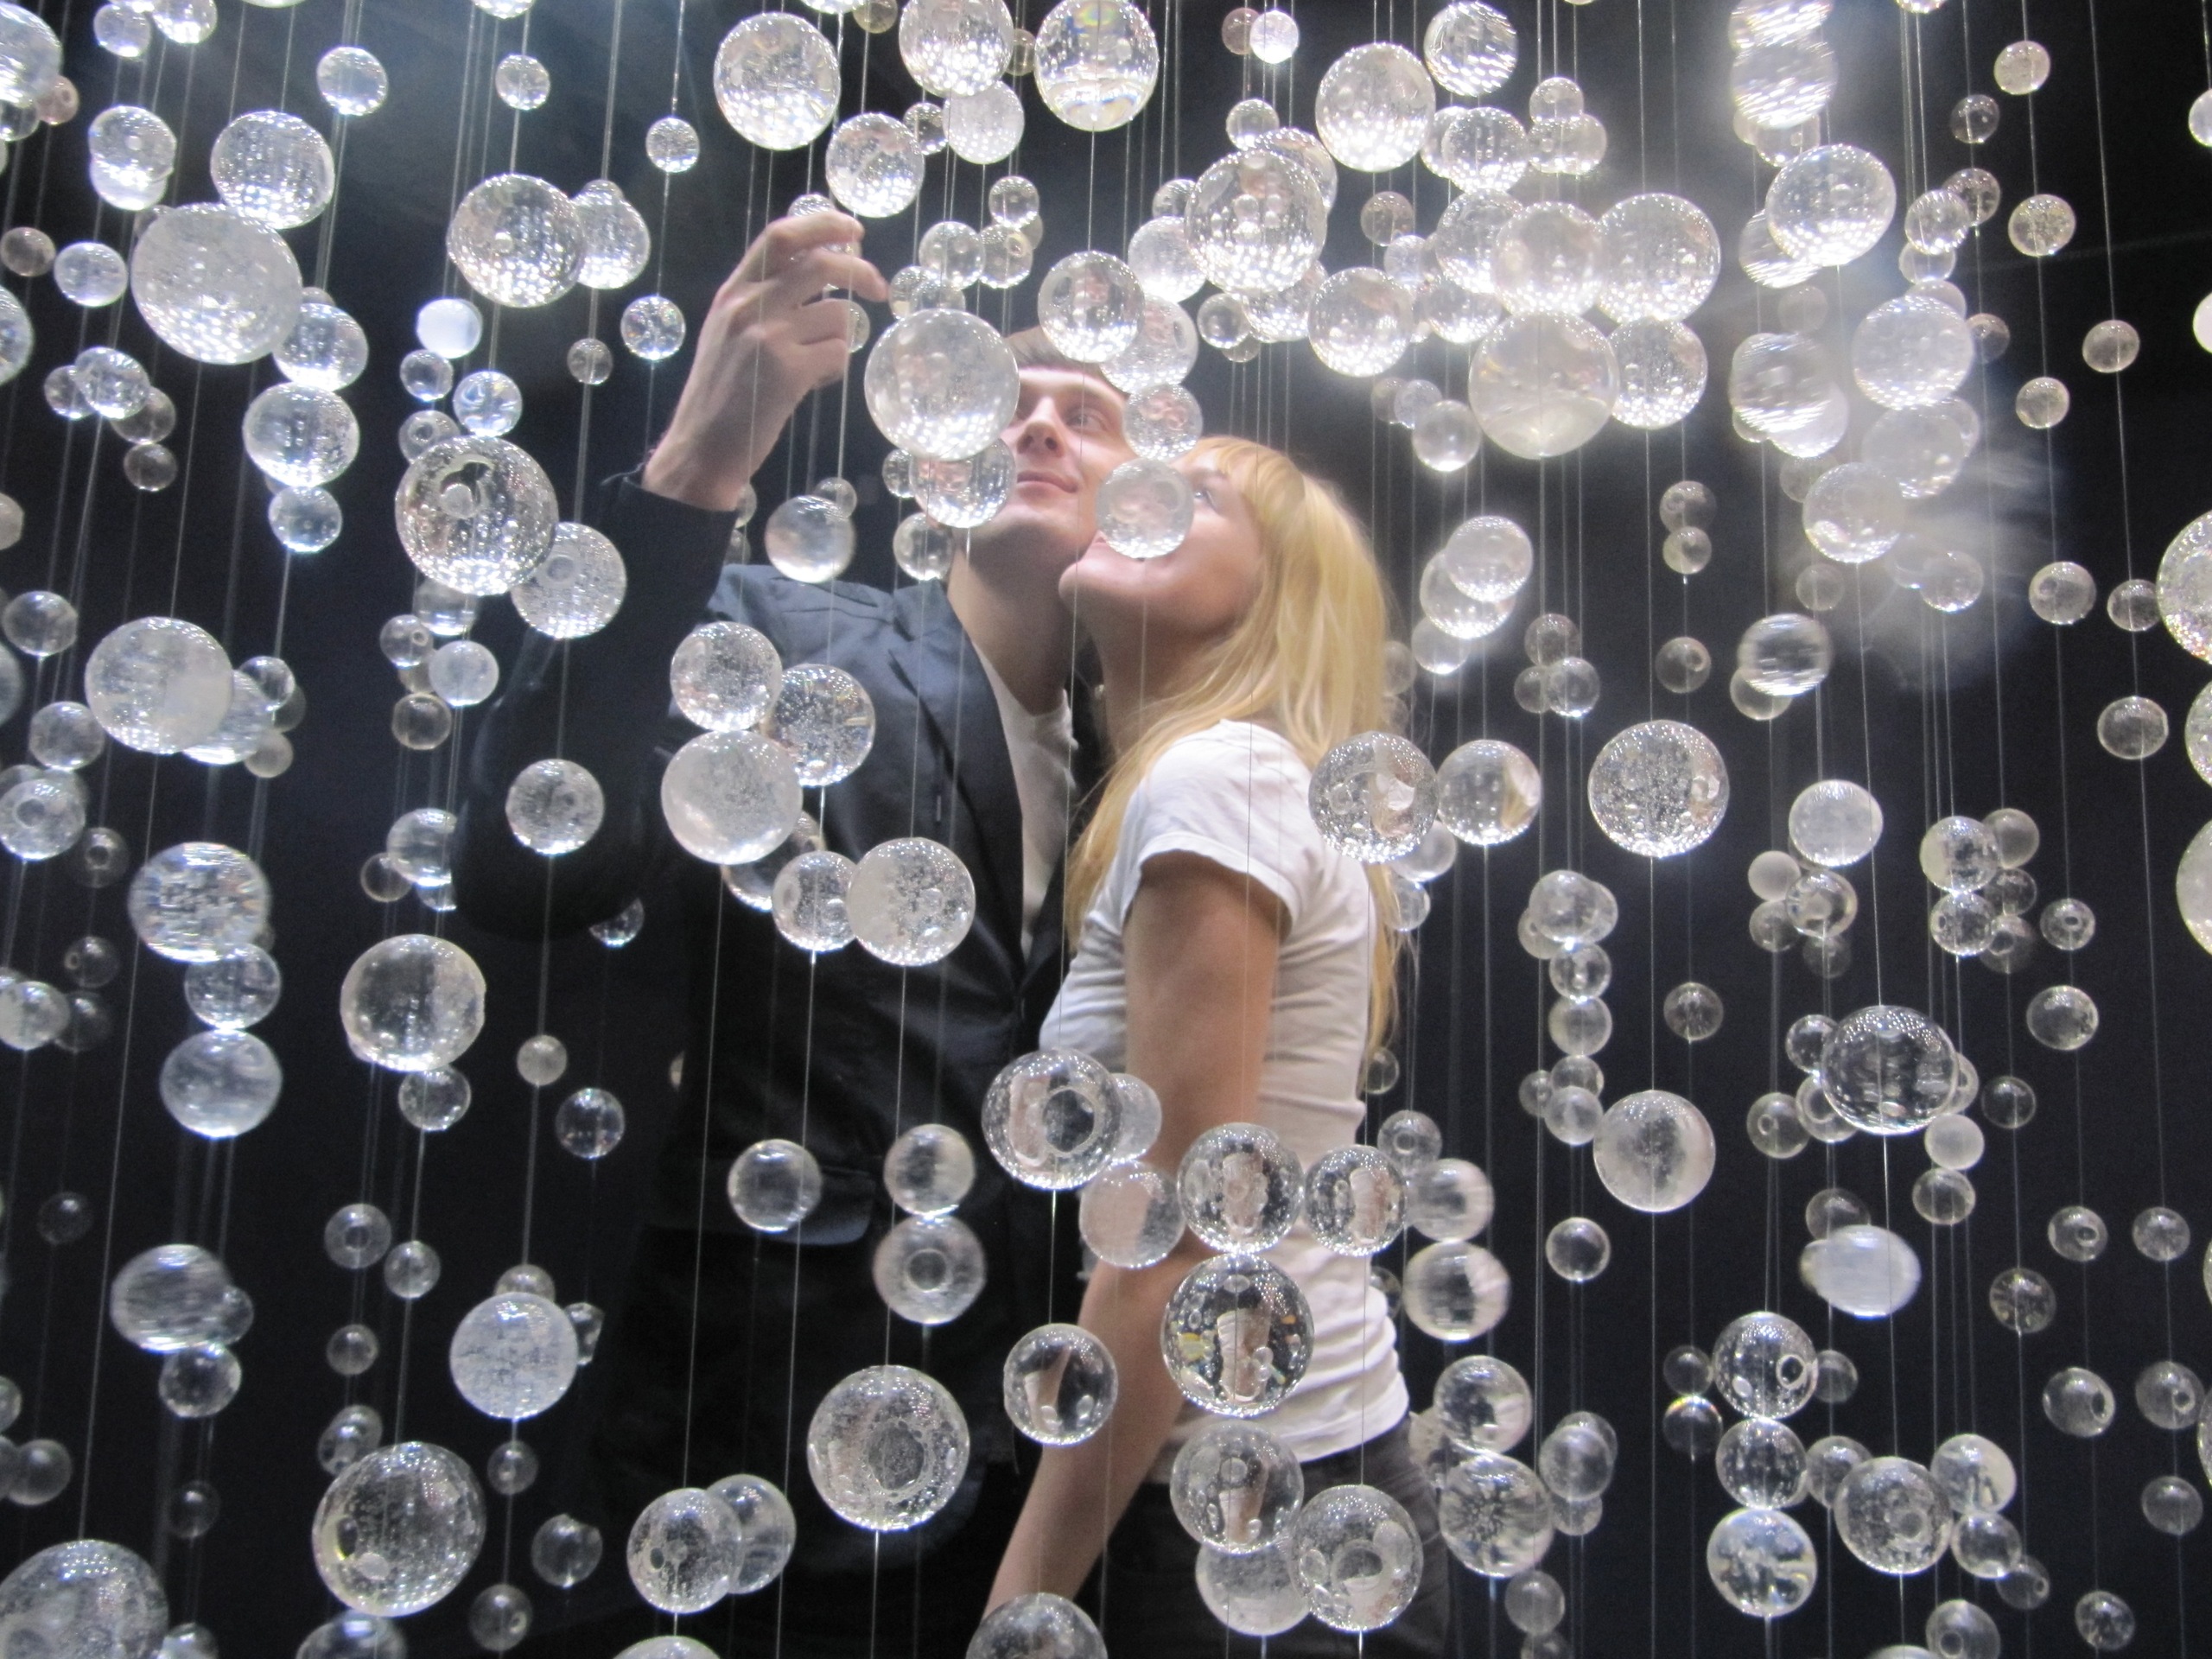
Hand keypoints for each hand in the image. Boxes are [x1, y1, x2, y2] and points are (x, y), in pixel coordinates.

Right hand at [641, 211, 888, 512]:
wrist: (701, 447)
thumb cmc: (721, 393)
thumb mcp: (728, 331)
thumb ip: (761, 300)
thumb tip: (816, 272)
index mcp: (733, 292)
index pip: (781, 236)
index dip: (823, 225)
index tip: (852, 231)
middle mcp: (748, 306)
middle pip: (820, 263)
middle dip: (859, 267)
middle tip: (878, 286)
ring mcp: (768, 337)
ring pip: (838, 314)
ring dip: (842, 338)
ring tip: (819, 363)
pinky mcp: (787, 372)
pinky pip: (838, 353)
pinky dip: (836, 368)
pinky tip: (815, 383)